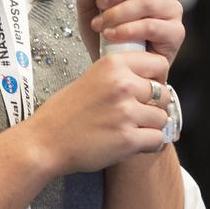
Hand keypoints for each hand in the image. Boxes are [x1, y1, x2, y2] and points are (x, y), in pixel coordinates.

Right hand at [27, 50, 169, 174]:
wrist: (45, 142)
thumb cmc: (65, 113)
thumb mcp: (92, 78)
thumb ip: (121, 76)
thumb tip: (152, 82)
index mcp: (113, 65)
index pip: (159, 64)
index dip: (157, 78)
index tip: (148, 89)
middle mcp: (122, 85)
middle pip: (163, 93)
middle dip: (154, 105)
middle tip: (138, 114)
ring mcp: (126, 112)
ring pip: (162, 117)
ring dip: (151, 126)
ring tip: (131, 129)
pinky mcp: (127, 139)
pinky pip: (157, 139)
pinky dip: (148, 144)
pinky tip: (133, 143)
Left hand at [77, 0, 184, 66]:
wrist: (112, 66)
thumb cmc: (105, 30)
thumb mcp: (88, 3)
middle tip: (101, 2)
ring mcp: (173, 11)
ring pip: (148, 2)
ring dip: (119, 13)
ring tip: (100, 24)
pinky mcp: (175, 34)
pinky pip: (151, 26)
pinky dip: (127, 30)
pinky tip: (111, 35)